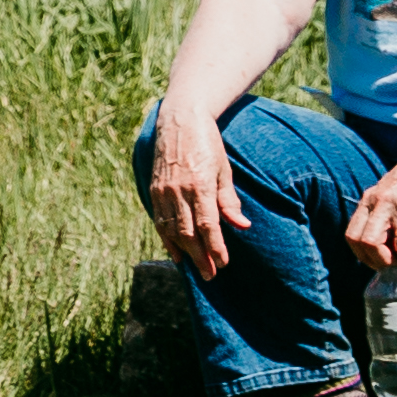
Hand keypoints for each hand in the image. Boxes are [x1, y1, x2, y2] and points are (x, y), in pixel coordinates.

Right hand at [140, 104, 251, 278]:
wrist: (178, 121)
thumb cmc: (207, 143)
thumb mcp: (224, 169)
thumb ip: (229, 200)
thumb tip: (242, 226)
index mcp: (200, 185)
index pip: (208, 225)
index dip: (215, 247)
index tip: (223, 263)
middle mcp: (178, 191)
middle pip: (189, 233)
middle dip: (200, 256)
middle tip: (211, 275)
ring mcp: (163, 191)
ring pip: (172, 230)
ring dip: (184, 252)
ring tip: (196, 268)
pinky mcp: (154, 190)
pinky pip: (160, 220)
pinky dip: (167, 239)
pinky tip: (176, 252)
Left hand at [344, 131, 396, 271]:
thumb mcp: (387, 189)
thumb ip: (378, 211)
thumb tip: (373, 244)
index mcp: (371, 198)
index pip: (353, 235)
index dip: (362, 255)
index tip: (376, 260)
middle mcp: (384, 203)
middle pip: (369, 244)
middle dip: (382, 261)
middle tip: (395, 262)